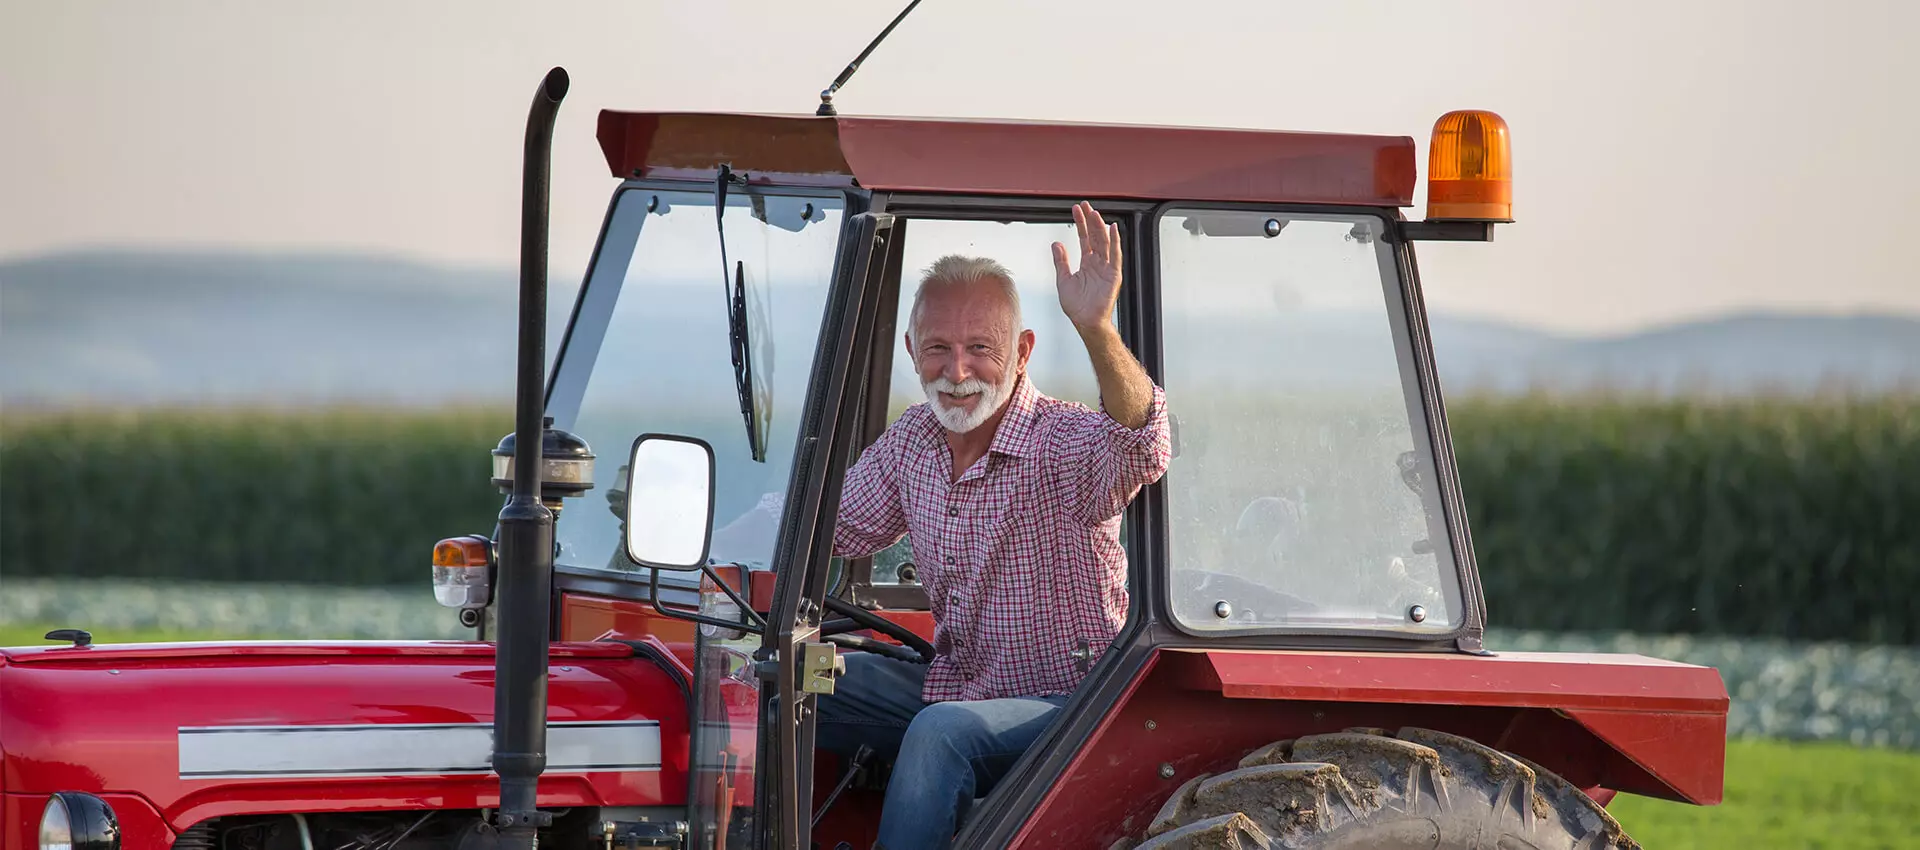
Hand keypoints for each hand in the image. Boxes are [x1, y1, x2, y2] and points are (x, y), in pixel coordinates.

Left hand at [1051, 201, 1122, 330]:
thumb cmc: (1076, 306)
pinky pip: (1115, 255)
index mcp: (1087, 263)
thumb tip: (1056, 244)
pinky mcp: (1113, 275)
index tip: (1076, 210)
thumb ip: (1061, 261)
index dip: (1081, 223)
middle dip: (1090, 220)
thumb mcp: (1063, 279)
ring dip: (1100, 227)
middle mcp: (1098, 263)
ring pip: (1104, 242)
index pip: (1084, 238)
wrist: (1085, 321)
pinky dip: (1114, 242)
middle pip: (1094, 236)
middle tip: (1085, 205)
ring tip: (1094, 213)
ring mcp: (1106, 268)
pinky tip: (1112, 229)